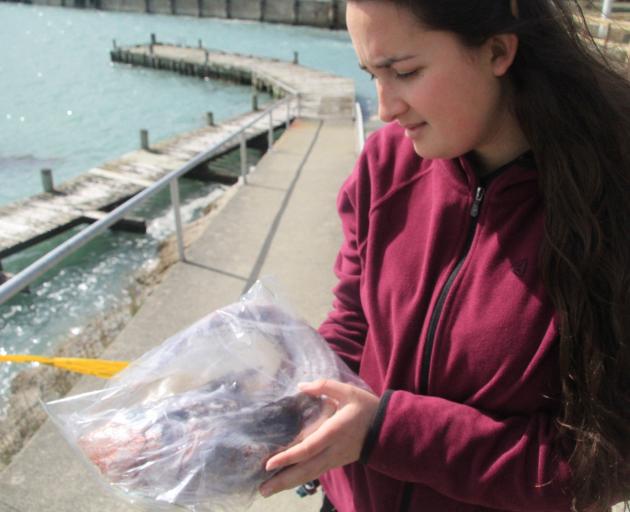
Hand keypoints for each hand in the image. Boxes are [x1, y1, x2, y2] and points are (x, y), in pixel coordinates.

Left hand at [258, 379, 379, 497]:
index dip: (288, 457)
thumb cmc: (366, 408)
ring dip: (287, 484)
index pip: (308, 448)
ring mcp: (334, 459)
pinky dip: (298, 479)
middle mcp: (333, 450)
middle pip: (305, 470)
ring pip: (309, 475)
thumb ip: (324, 386)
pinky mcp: (335, 462)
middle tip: (261, 490)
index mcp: (334, 432)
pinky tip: (284, 481)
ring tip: (266, 491)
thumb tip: (300, 386)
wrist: (388, 429)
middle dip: (282, 481)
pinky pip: (314, 473)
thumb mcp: (348, 391)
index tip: (269, 463)